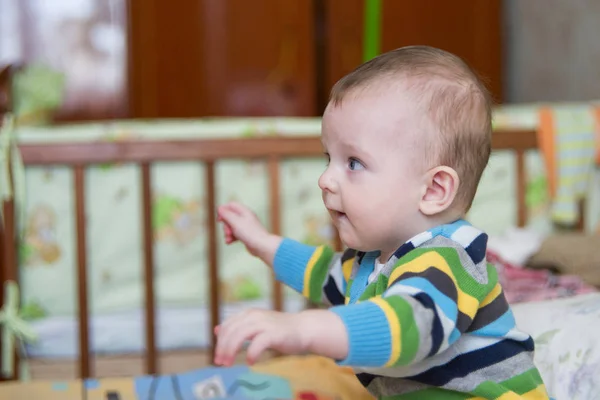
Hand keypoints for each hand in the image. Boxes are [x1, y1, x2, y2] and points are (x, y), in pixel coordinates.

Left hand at [214, 309, 347, 365]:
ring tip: (229, 363)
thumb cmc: (279, 330)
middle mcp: (254, 316)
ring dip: (231, 350)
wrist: (304, 329)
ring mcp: (265, 323)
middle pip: (231, 331)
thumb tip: (217, 330)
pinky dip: (251, 353)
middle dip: (222, 348)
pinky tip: (250, 362)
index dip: (219, 342)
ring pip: (240, 335)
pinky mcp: (274, 333)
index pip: (227, 326)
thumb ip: (238, 328)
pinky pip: (258, 343)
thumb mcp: (255, 326)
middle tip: (221, 363)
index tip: (218, 358)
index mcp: (248, 314)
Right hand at [217, 202, 281, 264]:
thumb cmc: (250, 233)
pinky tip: (230, 242)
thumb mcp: (235, 222)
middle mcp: (245, 217)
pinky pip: (235, 234)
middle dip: (225, 225)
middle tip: (227, 232)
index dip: (223, 210)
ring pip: (231, 226)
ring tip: (229, 238)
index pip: (231, 205)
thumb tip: (219, 208)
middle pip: (229, 217)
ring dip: (227, 233)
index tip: (219, 219)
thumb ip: (226, 214)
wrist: (262, 246)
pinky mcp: (245, 235)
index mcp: (244, 211)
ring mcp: (246, 226)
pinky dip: (231, 237)